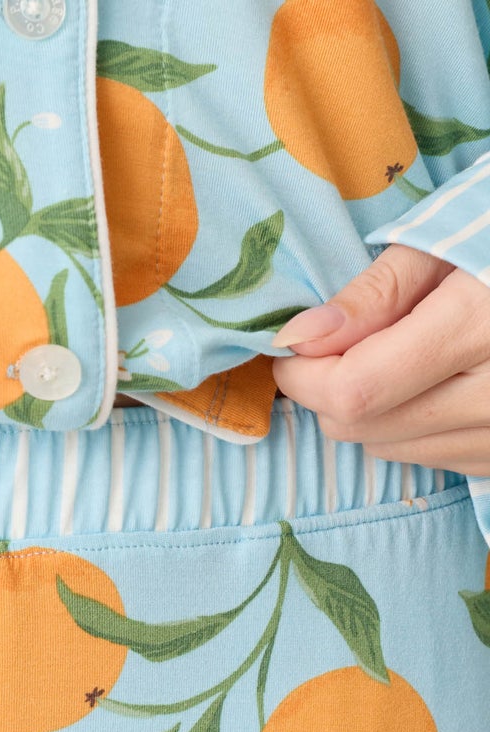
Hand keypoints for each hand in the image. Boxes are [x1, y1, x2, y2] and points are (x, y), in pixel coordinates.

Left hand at [270, 245, 489, 475]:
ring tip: (397, 354)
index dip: (305, 376)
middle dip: (329, 391)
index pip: (357, 390)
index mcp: (481, 329)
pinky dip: (411, 427)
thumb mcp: (449, 240)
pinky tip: (434, 381)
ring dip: (370, 411)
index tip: (292, 347)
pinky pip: (432, 459)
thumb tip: (299, 338)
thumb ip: (376, 294)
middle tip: (337, 344)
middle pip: (364, 427)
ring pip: (390, 449)